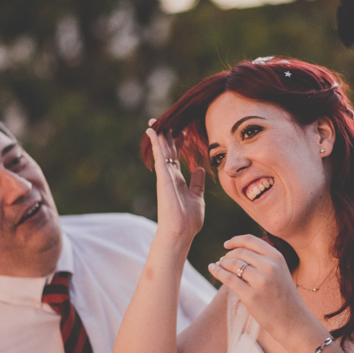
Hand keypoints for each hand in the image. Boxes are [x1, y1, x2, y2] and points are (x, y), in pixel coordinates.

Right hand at [146, 120, 205, 241]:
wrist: (181, 232)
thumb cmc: (189, 220)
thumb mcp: (197, 197)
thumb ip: (197, 183)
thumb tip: (200, 168)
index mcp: (177, 180)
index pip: (176, 156)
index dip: (179, 142)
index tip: (183, 131)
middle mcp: (169, 176)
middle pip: (168, 150)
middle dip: (168, 135)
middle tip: (169, 120)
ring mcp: (165, 176)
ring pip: (162, 150)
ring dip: (159, 135)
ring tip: (156, 120)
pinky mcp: (163, 177)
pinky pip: (159, 156)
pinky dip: (156, 143)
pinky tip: (152, 131)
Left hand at [208, 235, 320, 347]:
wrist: (293, 321)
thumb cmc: (283, 297)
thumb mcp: (280, 271)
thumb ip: (264, 260)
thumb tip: (235, 251)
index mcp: (277, 257)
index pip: (250, 240)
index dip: (235, 240)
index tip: (226, 244)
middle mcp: (270, 266)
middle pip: (240, 252)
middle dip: (228, 255)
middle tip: (222, 260)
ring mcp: (260, 281)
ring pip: (233, 264)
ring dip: (222, 263)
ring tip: (218, 266)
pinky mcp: (251, 296)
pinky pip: (228, 278)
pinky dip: (217, 271)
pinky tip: (212, 268)